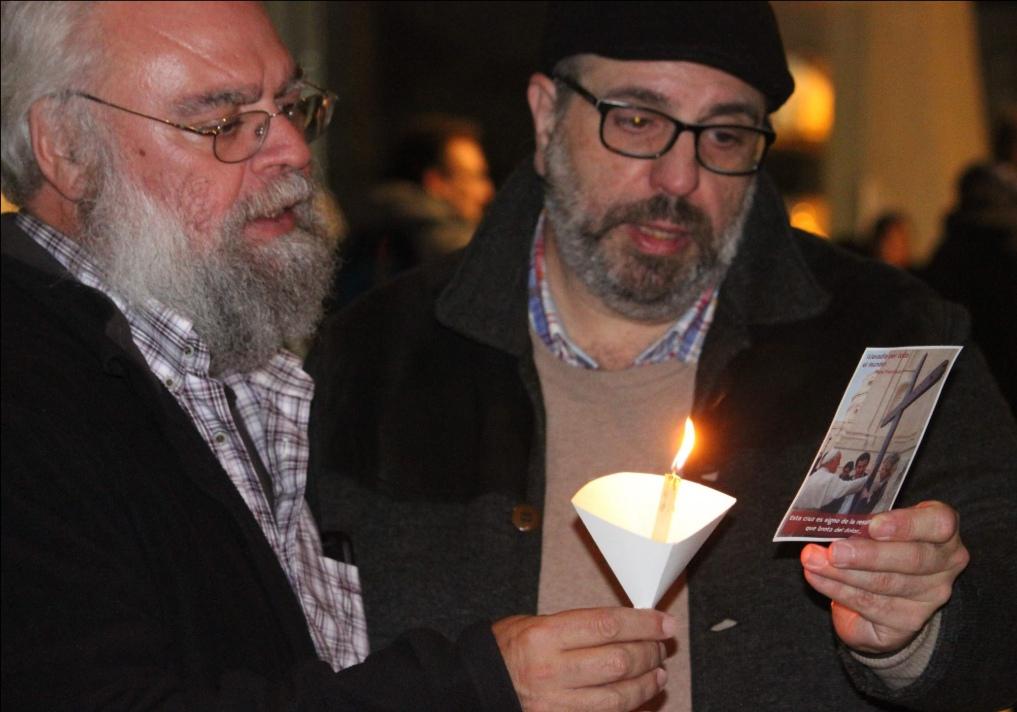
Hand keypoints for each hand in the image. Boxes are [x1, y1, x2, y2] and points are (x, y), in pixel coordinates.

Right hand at [492, 607, 674, 711]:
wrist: (477, 685)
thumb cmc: (506, 648)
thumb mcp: (535, 622)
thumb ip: (578, 625)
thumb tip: (625, 626)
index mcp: (544, 636)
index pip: (607, 625)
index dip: (643, 624)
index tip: (664, 622)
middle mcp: (552, 670)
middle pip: (618, 660)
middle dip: (648, 651)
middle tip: (661, 644)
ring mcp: (557, 702)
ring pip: (617, 695)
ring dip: (645, 682)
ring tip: (657, 671)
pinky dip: (629, 705)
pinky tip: (640, 695)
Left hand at [800, 500, 968, 653]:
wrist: (884, 596)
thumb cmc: (879, 546)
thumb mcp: (875, 527)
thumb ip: (862, 522)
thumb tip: (829, 521)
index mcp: (940, 530)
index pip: (939, 523)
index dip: (906, 524)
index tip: (873, 525)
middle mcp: (945, 563)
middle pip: (912, 559)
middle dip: (868, 555)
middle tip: (834, 551)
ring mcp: (931, 595)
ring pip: (887, 584)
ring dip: (844, 574)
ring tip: (813, 561)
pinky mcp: (909, 621)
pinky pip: (871, 606)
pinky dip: (838, 590)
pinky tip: (817, 578)